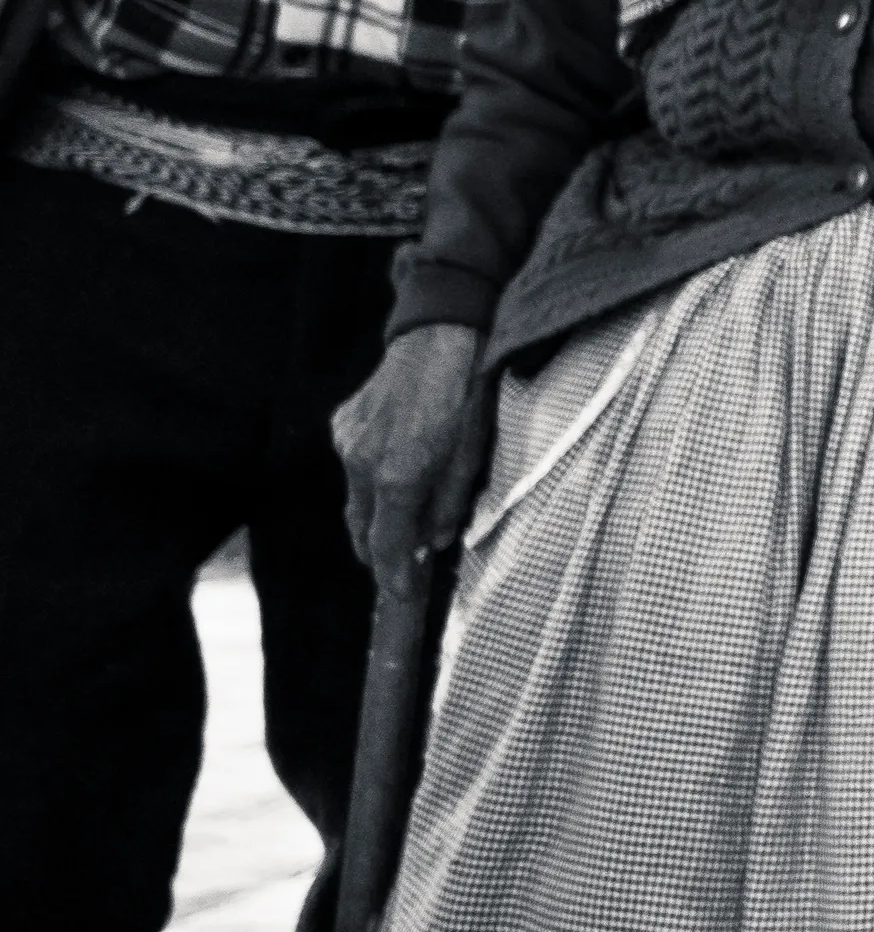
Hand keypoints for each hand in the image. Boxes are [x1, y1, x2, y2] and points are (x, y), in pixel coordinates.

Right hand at [334, 322, 484, 596]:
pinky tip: (395, 464)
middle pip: (362, 527)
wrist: (440, 334)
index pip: (387, 546)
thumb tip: (435, 541)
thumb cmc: (465, 394)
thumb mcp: (471, 457)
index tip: (401, 596)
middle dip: (380, 552)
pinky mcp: (343, 422)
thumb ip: (449, 506)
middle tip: (402, 565)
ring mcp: (347, 441)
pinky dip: (371, 475)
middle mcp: (362, 463)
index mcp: (397, 476)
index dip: (394, 577)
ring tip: (406, 512)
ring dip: (377, 511)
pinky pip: (353, 464)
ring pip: (356, 497)